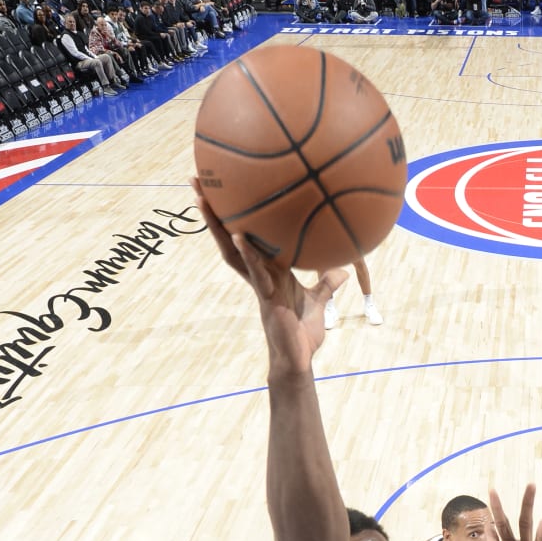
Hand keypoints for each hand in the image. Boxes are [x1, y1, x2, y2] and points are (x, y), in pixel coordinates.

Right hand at [190, 180, 346, 375]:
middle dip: (213, 211)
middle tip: (197, 179)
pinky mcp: (267, 298)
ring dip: (217, 225)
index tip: (224, 190)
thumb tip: (344, 268)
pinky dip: (248, 254)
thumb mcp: (318, 302)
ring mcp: (260, 285)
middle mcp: (259, 274)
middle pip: (229, 236)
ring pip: (233, 251)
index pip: (247, 237)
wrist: (299, 361)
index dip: (234, 217)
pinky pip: (255, 272)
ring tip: (202, 198)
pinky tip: (239, 236)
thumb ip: (326, 283)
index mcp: (269, 271)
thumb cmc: (302, 333)